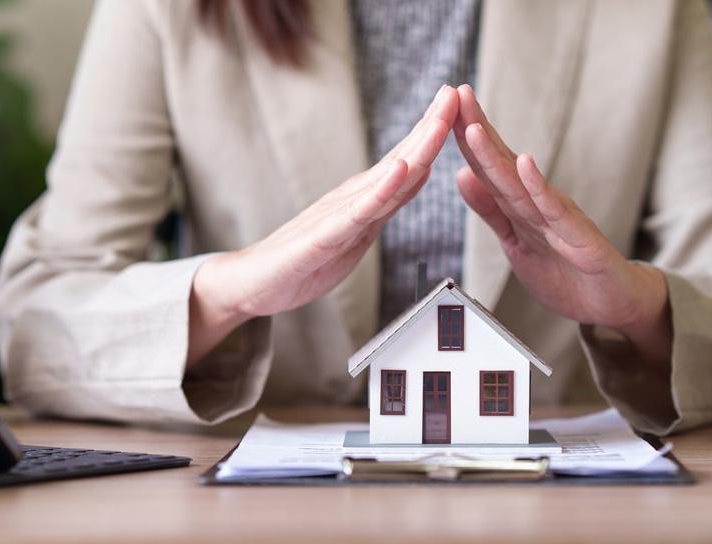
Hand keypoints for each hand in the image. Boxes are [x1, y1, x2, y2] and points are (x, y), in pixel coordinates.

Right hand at [187, 86, 459, 365]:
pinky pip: (358, 213)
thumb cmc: (303, 260)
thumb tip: (419, 172)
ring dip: (415, 148)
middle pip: (401, 159)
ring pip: (385, 179)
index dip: (433, 132)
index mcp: (363, 198)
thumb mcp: (357, 232)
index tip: (458, 101)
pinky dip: (381, 190)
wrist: (253, 282)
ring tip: (439, 120)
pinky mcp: (323, 238)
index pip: (406, 160)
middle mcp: (352, 197)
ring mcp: (338, 214)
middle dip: (430, 126)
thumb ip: (386, 204)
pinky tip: (400, 171)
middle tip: (455, 92)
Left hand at [451, 85, 671, 366]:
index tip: (443, 107)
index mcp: (519, 205)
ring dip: (496, 153)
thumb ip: (491, 210)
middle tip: (456, 93)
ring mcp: (558, 217)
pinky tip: (525, 163)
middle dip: (476, 128)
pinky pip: (554, 209)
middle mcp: (538, 202)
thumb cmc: (566, 270)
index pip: (487, 165)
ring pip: (520, 182)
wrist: (614, 301)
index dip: (464, 137)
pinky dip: (538, 186)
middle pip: (500, 162)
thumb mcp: (515, 241)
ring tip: (474, 126)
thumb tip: (461, 175)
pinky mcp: (578, 237)